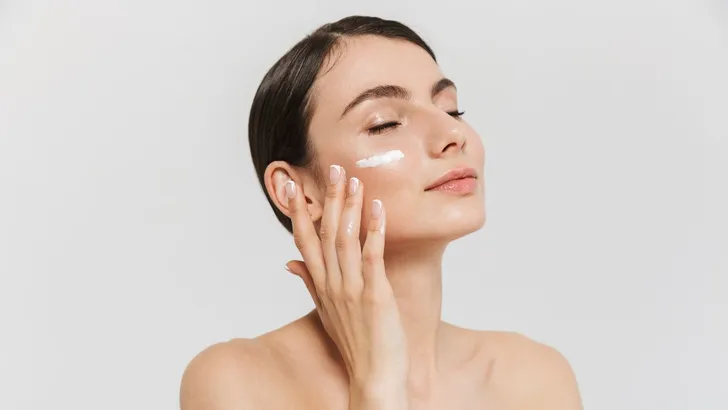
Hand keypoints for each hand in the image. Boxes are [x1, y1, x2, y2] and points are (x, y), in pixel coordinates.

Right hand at [284, 165, 408, 402]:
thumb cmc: (353, 341)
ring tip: (354, 180)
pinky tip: (378, 209)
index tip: (289, 185)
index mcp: (320, 284)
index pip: (303, 240)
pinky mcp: (374, 295)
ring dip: (350, 208)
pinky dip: (374, 231)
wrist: (373, 375)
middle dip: (328, 199)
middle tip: (333, 168)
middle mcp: (331, 283)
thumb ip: (309, 281)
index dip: (297, 211)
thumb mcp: (325, 309)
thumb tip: (289, 262)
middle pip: (324, 233)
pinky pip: (372, 257)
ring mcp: (351, 289)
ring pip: (344, 240)